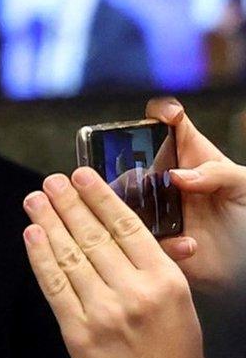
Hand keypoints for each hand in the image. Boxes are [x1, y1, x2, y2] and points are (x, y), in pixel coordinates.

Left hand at [21, 167, 218, 357]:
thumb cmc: (174, 355)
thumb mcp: (178, 304)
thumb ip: (154, 269)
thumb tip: (127, 233)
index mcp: (165, 279)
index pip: (127, 226)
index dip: (100, 197)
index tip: (81, 175)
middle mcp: (135, 291)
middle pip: (93, 236)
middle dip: (67, 204)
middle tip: (49, 180)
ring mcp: (104, 313)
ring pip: (70, 257)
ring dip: (48, 224)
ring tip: (34, 200)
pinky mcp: (79, 335)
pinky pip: (54, 288)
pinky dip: (40, 259)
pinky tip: (32, 236)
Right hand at [146, 97, 245, 291]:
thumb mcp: (244, 186)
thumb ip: (218, 172)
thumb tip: (178, 175)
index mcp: (192, 159)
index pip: (170, 126)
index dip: (162, 113)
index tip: (165, 116)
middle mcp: (167, 183)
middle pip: (133, 162)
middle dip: (127, 164)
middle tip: (140, 176)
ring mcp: (156, 212)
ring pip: (123, 201)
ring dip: (132, 207)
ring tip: (161, 216)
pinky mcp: (152, 241)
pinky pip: (138, 238)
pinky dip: (161, 242)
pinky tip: (187, 244)